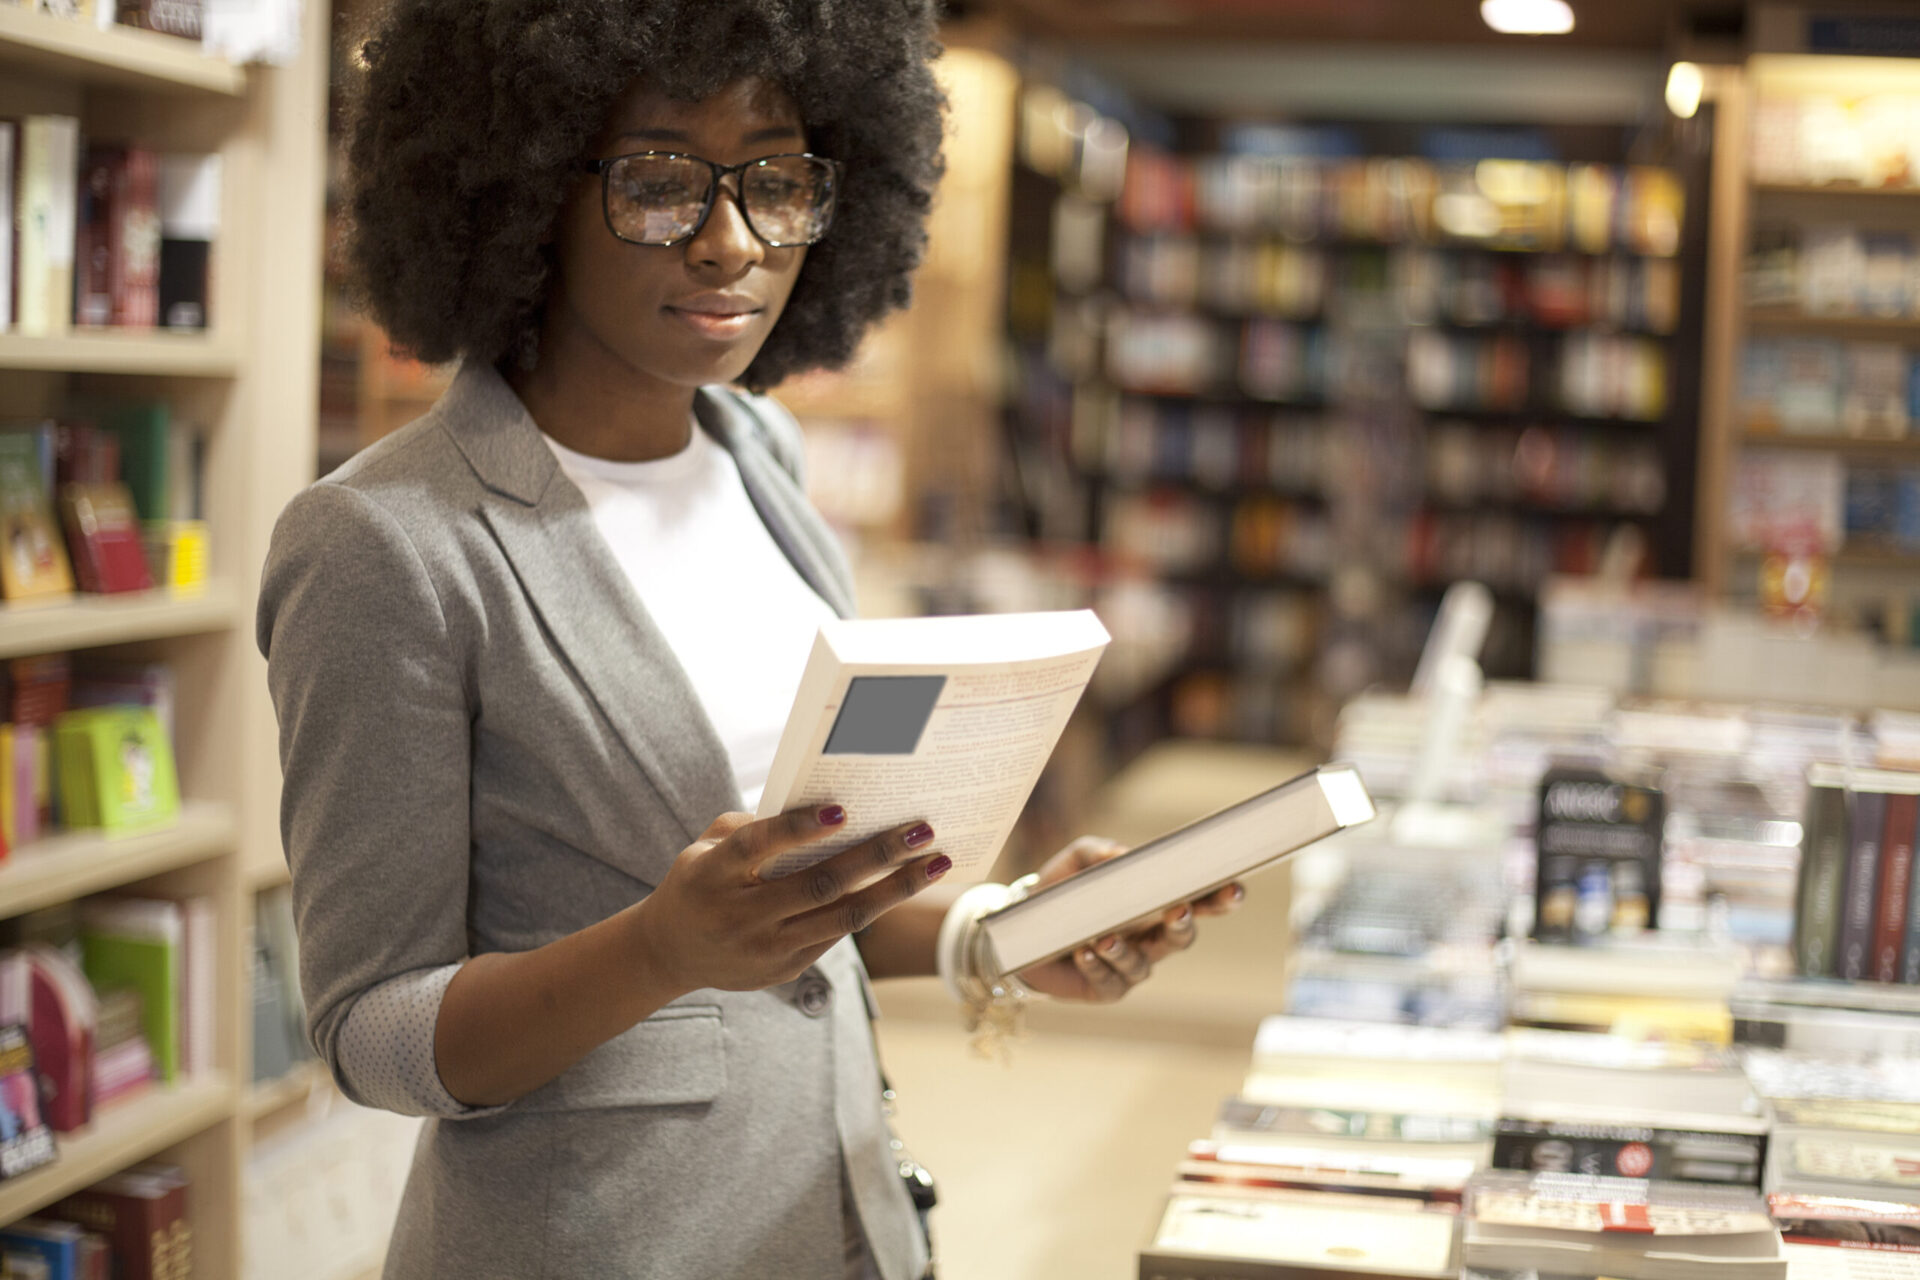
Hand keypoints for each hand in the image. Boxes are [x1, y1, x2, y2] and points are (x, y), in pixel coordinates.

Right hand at [632, 805, 950, 995]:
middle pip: (818, 884)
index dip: (798, 828)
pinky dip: (874, 907)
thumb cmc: (700, 880)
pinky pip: (838, 934)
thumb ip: (751, 826)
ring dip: (895, 888)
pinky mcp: (786, 969)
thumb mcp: (705, 846)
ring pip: (842, 917)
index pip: (758, 846)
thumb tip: (820, 809)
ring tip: (934, 863)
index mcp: (713, 874)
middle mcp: (739, 915)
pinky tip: (904, 885)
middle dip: (876, 856)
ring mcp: (765, 948)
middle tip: (921, 831)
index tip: (843, 809)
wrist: (670, 952)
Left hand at [1013, 835, 1243, 1002]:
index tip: (1234, 889)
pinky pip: (1110, 982)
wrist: (1019, 928)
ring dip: (1125, 950)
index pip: (1196, 901)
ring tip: (1104, 936)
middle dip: (1184, 923)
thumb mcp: (1077, 862)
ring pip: (1143, 965)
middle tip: (1178, 908)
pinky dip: (1097, 965)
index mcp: (1153, 906)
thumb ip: (1098, 851)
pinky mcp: (1107, 989)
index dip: (1219, 898)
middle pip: (1182, 937)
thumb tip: (1120, 854)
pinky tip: (1084, 952)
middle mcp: (1150, 939)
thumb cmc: (1061, 891)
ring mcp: (1131, 967)